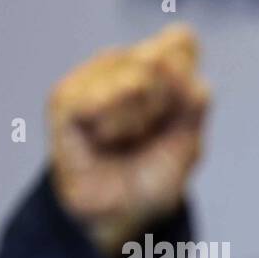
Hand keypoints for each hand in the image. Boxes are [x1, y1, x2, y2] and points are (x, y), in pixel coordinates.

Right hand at [48, 24, 209, 256]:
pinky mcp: (66, 97)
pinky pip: (98, 101)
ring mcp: (94, 77)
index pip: (182, 45)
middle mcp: (126, 64)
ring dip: (140, 119)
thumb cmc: (155, 173)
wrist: (120, 212)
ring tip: (127, 139)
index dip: (187, 84)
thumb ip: (192, 99)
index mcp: (162, 67)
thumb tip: (178, 48)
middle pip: (162, 61)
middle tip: (152, 133)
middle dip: (167, 106)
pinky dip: (112, 126)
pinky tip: (106, 138)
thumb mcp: (189, 140)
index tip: (185, 114)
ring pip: (135, 79)